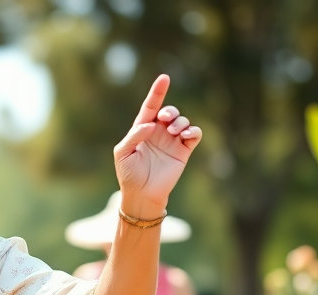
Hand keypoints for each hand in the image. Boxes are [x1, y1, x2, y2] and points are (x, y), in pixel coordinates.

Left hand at [113, 75, 201, 216]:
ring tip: (174, 131)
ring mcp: (172, 141)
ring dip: (180, 122)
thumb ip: (134, 136)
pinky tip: (186, 135)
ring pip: (183, 121)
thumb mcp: (123, 153)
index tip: (164, 78)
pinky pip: (194, 134)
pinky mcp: (184, 151)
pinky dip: (193, 131)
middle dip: (169, 111)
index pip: (150, 107)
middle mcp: (158, 132)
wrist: (141, 194)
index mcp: (142, 129)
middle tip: (165, 119)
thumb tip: (150, 125)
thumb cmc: (128, 174)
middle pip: (169, 111)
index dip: (157, 92)